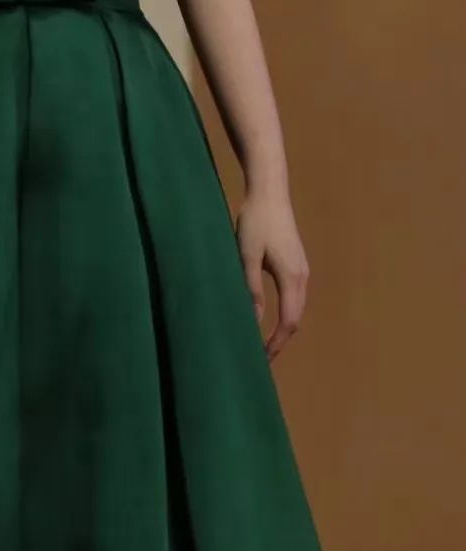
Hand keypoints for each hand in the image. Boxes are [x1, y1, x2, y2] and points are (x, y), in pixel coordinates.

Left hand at [235, 186, 310, 362]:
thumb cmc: (256, 221)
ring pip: (296, 306)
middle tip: (262, 357)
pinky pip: (294, 295)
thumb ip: (251, 289)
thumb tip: (254, 321)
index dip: (276, 343)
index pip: (288, 322)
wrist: (270, 191)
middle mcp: (302, 277)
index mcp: (291, 278)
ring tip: (265, 340)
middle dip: (281, 339)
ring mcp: (302, 268)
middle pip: (295, 318)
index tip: (263, 359)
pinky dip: (285, 310)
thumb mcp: (247, 256)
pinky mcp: (296, 261)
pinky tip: (271, 314)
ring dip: (283, 326)